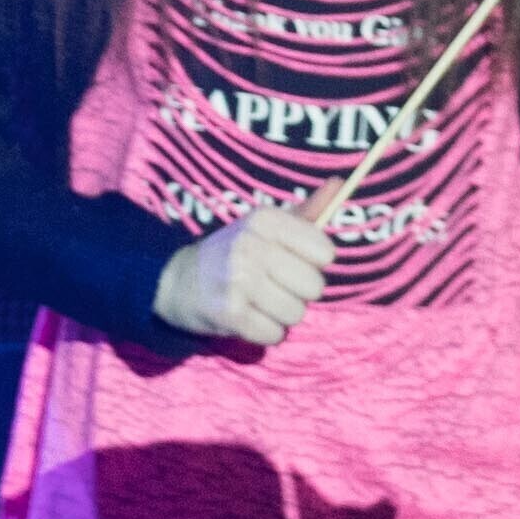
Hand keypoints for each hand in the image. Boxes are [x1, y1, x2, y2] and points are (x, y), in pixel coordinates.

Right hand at [155, 202, 335, 345]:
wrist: (179, 281)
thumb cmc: (235, 252)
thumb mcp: (266, 225)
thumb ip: (307, 209)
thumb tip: (340, 183)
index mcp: (264, 219)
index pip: (324, 251)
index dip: (313, 262)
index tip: (292, 260)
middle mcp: (250, 245)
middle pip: (314, 287)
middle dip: (299, 292)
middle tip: (273, 284)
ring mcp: (238, 280)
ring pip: (296, 313)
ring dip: (282, 314)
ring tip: (260, 301)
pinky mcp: (230, 313)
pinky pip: (275, 335)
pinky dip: (266, 332)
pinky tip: (248, 317)